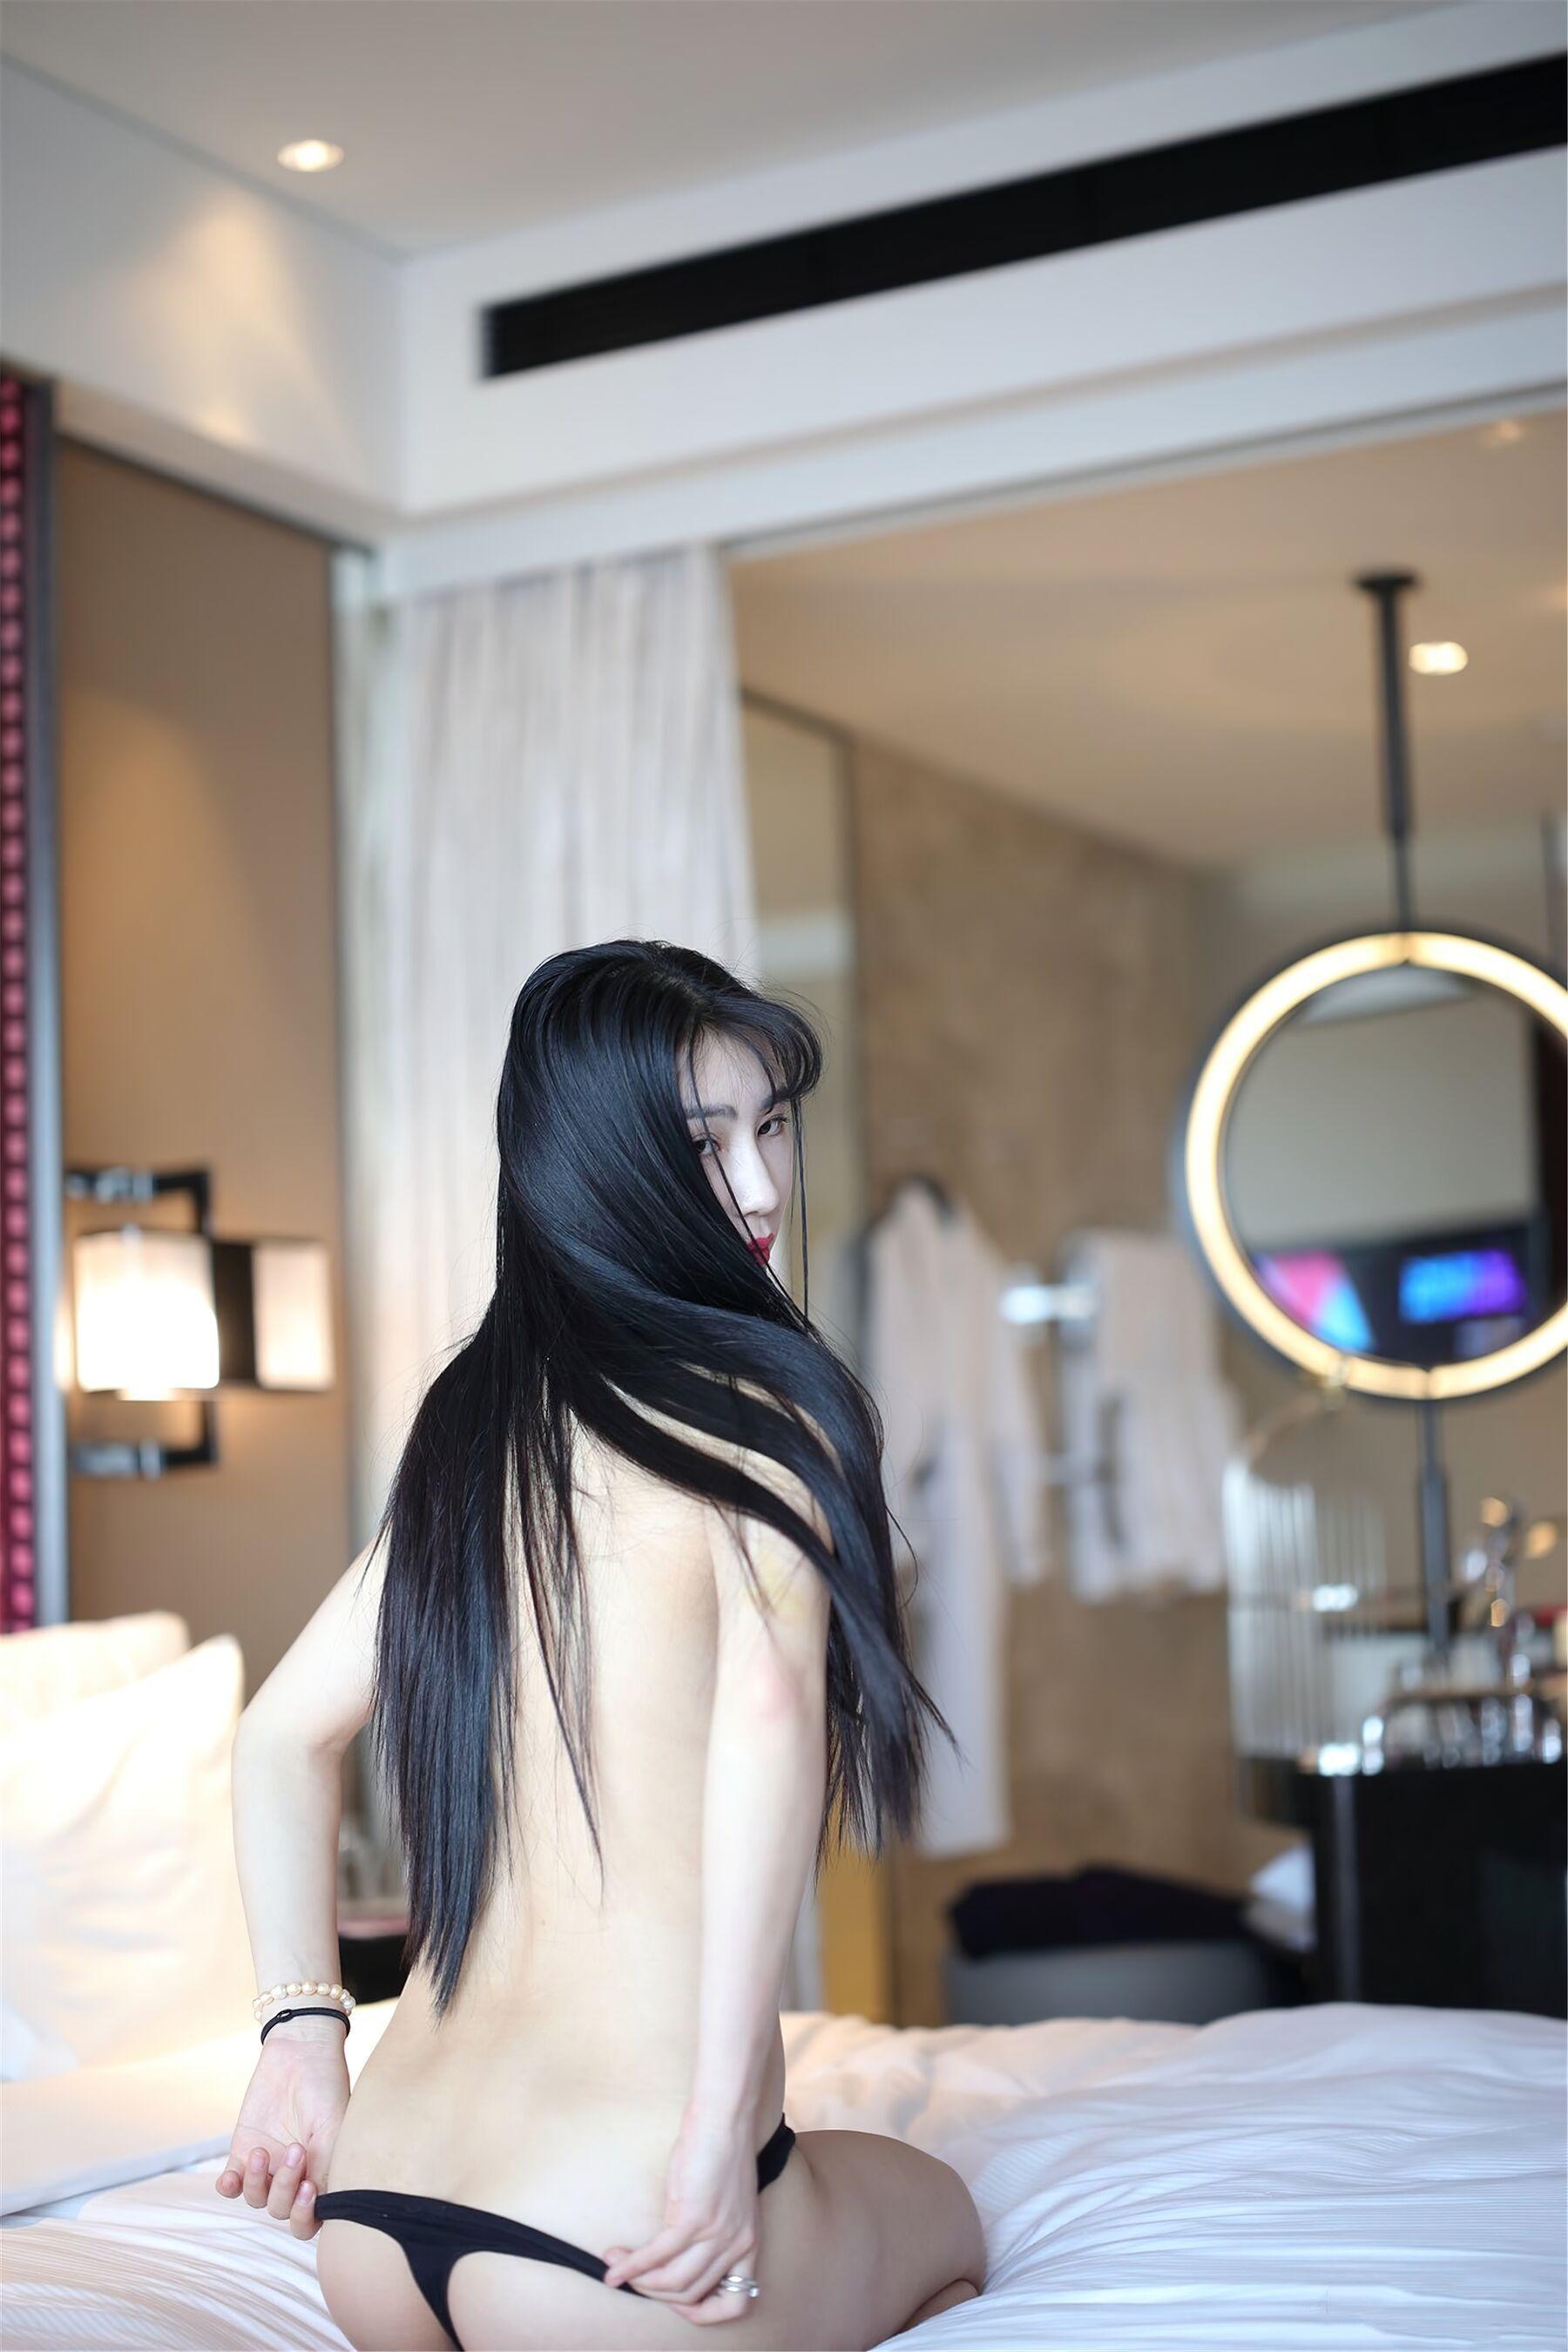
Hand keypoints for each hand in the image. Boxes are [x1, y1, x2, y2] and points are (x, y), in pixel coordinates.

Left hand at [214, 2020, 349, 2240]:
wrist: (300, 2050)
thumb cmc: (325, 2086)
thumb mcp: (334, 2125)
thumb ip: (326, 2167)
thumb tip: (321, 2206)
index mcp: (322, 2175)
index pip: (313, 2220)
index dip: (307, 2215)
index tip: (309, 2187)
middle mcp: (295, 2177)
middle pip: (282, 2211)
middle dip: (285, 2188)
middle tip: (295, 2149)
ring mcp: (269, 2167)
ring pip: (256, 2200)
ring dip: (258, 2182)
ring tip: (263, 2149)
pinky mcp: (243, 2153)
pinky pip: (230, 2185)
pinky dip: (228, 2187)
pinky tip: (231, 2177)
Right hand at [601, 2105, 760, 2323]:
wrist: (723, 2119)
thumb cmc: (718, 2154)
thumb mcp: (724, 2207)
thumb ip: (708, 2237)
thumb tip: (669, 2260)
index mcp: (749, 2244)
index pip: (736, 2304)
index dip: (704, 2313)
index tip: (676, 2304)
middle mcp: (737, 2245)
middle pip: (691, 2293)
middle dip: (655, 2292)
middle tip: (632, 2279)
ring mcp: (717, 2234)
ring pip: (674, 2283)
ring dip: (639, 2280)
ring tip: (616, 2268)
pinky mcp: (693, 2218)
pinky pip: (657, 2255)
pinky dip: (631, 2265)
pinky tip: (614, 2265)